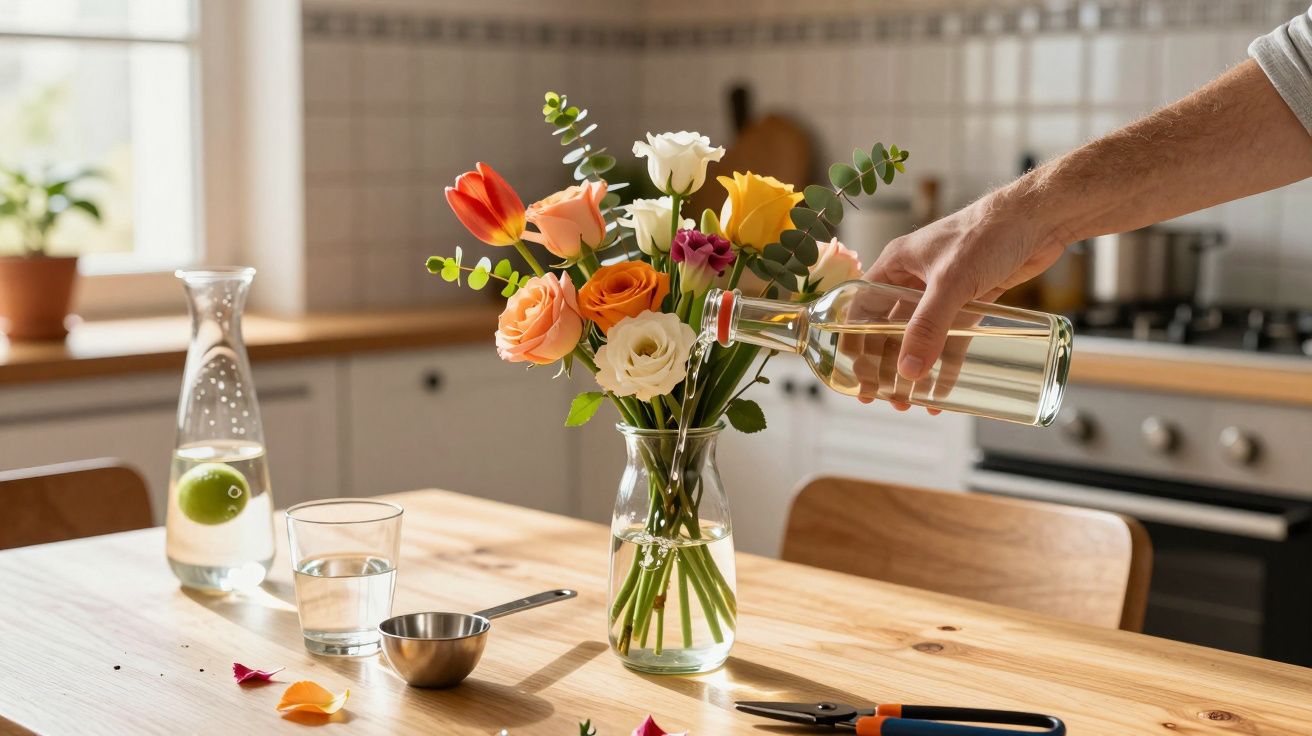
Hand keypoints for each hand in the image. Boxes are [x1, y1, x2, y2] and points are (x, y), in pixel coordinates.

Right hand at [864, 188, 1067, 381]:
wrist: (1038, 219)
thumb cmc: (987, 233)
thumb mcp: (950, 282)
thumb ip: (928, 326)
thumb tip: (908, 370)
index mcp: (896, 264)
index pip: (862, 308)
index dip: (854, 341)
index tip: (853, 373)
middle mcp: (914, 279)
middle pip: (889, 329)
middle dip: (885, 364)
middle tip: (881, 396)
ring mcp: (943, 291)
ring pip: (921, 338)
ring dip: (915, 369)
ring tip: (911, 401)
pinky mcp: (971, 300)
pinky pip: (953, 338)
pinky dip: (946, 363)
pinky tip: (943, 389)